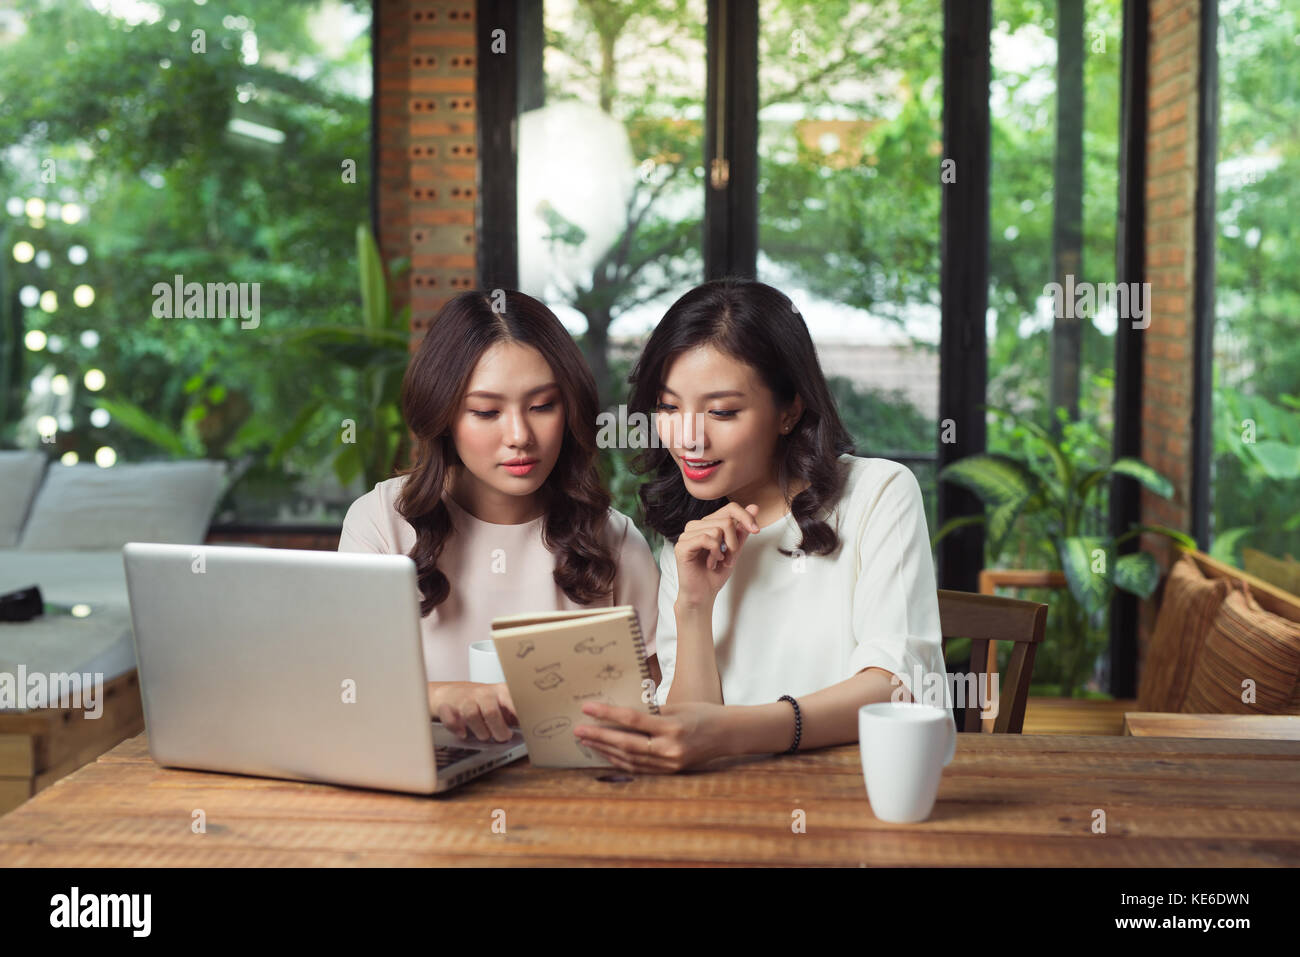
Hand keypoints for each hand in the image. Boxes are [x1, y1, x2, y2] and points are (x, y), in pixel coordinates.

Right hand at [427, 681, 517, 742]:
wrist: (452, 693)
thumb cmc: (482, 702)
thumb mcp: (502, 703)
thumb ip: (516, 714)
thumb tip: (533, 727)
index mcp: (501, 692)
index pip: (513, 700)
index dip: (519, 715)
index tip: (526, 726)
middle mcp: (483, 694)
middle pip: (491, 711)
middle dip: (498, 730)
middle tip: (503, 737)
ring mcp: (465, 699)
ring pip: (472, 714)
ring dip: (480, 731)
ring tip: (485, 736)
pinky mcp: (449, 707)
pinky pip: (450, 718)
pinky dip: (456, 727)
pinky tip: (462, 733)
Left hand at [573, 701, 731, 772]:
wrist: (727, 734)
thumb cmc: (702, 714)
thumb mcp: (677, 706)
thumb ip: (650, 712)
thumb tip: (620, 713)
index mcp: (672, 727)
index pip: (632, 720)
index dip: (607, 714)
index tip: (587, 708)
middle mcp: (670, 749)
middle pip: (626, 744)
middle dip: (599, 736)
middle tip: (578, 729)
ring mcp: (669, 763)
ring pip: (629, 759)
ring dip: (605, 750)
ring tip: (587, 740)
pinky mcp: (670, 771)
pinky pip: (639, 768)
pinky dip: (620, 761)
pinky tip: (607, 753)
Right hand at [674, 503, 760, 607]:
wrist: (703, 594)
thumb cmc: (715, 574)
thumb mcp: (735, 549)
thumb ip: (742, 529)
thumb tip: (754, 507)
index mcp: (707, 524)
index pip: (730, 508)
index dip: (745, 517)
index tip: (756, 530)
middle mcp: (696, 526)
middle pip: (726, 520)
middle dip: (734, 542)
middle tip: (729, 558)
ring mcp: (687, 535)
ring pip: (717, 529)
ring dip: (724, 550)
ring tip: (718, 561)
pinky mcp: (682, 546)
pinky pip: (706, 539)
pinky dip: (714, 552)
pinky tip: (711, 563)